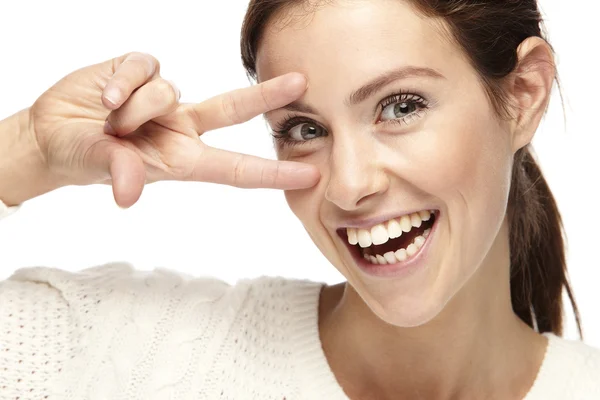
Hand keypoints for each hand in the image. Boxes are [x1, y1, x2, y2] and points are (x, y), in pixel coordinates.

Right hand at [28, 52, 319, 207]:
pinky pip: (145, 67)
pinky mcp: (143, 71)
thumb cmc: (81, 157)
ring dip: (134, 106)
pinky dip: (123, 81)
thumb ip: (118, 170)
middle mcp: (180, 127)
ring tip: (108, 121)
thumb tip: (129, 193)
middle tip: (302, 83)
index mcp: (181, 160)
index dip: (273, 173)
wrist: (50, 132)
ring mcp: (164, 99)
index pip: (236, 168)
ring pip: (169, 90)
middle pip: (233, 109)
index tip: (309, 176)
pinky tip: (105, 96)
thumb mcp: (99, 166)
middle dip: (267, 96)